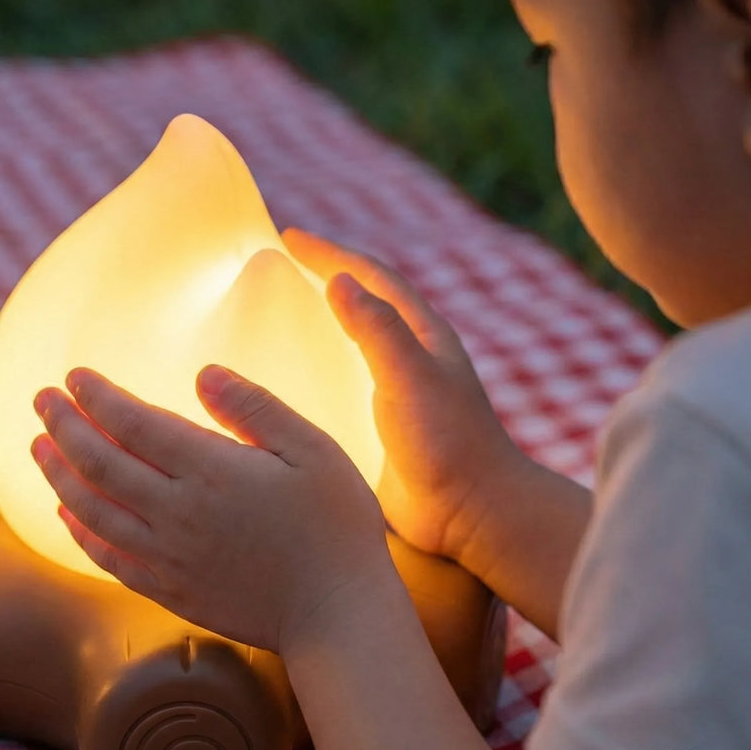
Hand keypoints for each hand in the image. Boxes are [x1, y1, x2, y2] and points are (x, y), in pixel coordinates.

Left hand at [31, 365, 392, 652]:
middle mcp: (177, 513)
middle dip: (64, 426)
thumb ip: (255, 409)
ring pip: (91, 510)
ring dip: (58, 474)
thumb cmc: (336, 526)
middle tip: (41, 399)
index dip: (97, 397)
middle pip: (99, 463)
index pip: (133, 424)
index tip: (74, 375)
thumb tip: (202, 373)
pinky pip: (107, 558)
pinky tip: (65, 511)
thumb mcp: (313, 450)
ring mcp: (167, 557)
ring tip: (38, 445)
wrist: (337, 616)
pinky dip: (78, 531)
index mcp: (212, 471)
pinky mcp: (169, 590)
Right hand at [283, 227, 526, 564]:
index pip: (373, 276)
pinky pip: (343, 384)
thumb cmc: (448, 443)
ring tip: (278, 313)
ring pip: (352, 342)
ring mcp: (398, 390)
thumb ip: (377, 330)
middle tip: (280, 264)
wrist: (471, 512)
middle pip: (364, 301)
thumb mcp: (410, 377)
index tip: (289, 237)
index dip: (331, 254)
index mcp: (424, 334)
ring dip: (319, 320)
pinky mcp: (383, 424)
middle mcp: (412, 356)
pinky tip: (291, 380)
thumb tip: (339, 280)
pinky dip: (317, 368)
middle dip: (325, 276)